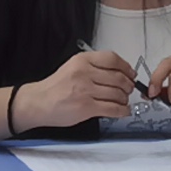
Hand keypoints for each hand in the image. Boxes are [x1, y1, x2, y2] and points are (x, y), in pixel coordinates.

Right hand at [14, 50, 141, 132]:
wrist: (38, 102)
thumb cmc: (56, 87)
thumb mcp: (73, 67)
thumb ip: (94, 67)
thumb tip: (119, 72)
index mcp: (82, 60)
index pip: (113, 59)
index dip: (126, 68)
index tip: (131, 74)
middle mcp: (84, 73)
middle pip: (118, 77)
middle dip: (128, 85)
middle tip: (129, 89)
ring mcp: (85, 90)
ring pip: (117, 94)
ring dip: (125, 99)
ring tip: (124, 101)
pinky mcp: (86, 107)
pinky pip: (113, 109)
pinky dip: (123, 111)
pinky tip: (124, 111)